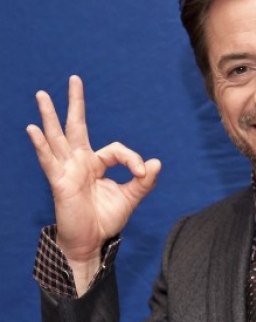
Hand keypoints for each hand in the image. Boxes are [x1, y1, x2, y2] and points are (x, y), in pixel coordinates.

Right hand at [27, 76, 160, 289]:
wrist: (92, 242)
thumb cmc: (106, 220)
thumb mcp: (130, 198)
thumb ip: (143, 181)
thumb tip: (156, 162)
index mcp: (97, 164)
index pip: (116, 149)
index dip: (131, 158)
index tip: (141, 172)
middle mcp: (80, 162)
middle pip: (77, 127)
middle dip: (76, 103)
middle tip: (75, 78)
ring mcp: (67, 170)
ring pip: (58, 138)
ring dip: (50, 116)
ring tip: (42, 95)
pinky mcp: (59, 182)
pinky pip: (49, 161)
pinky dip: (41, 145)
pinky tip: (33, 129)